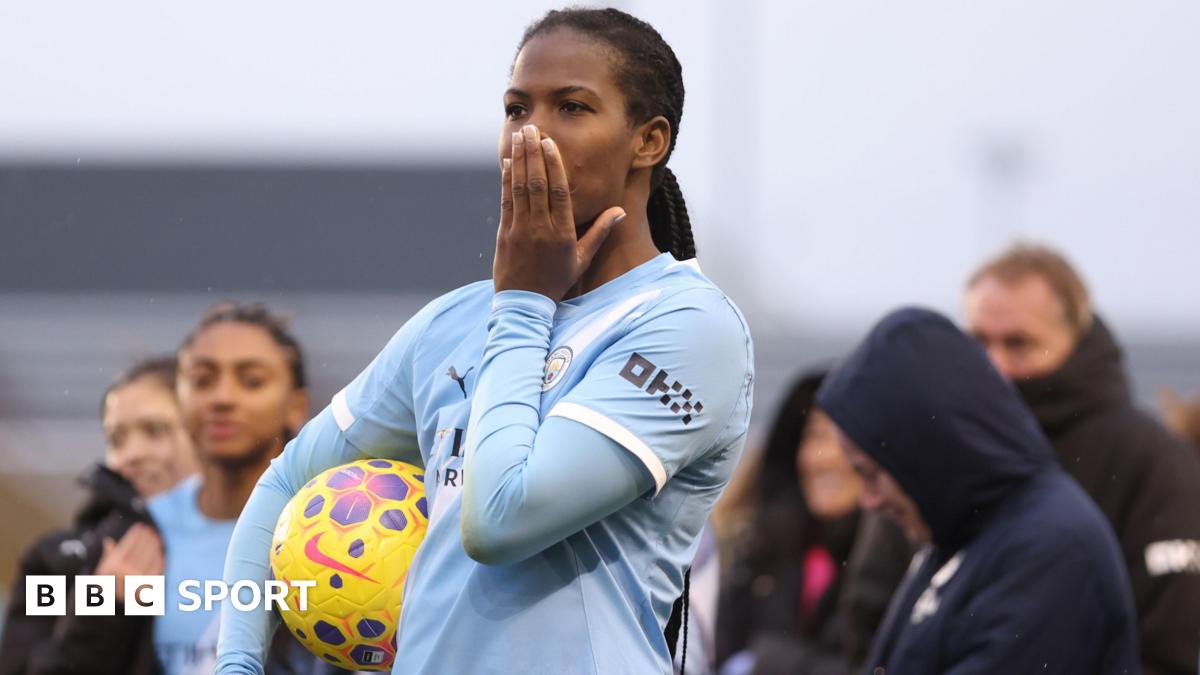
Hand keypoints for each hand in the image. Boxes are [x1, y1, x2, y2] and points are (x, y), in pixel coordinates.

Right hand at [94, 523, 164, 602]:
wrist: (113, 609)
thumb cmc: (107, 586)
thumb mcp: (102, 571)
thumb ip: (108, 556)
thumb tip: (108, 540)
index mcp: (113, 566)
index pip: (127, 546)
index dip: (134, 535)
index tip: (139, 526)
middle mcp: (125, 573)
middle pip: (139, 550)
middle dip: (145, 538)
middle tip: (150, 530)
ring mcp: (138, 579)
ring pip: (149, 558)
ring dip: (154, 546)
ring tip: (157, 538)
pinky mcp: (148, 587)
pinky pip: (156, 570)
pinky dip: (159, 560)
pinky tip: (161, 553)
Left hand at [494, 124, 625, 299]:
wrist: (524, 304)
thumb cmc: (557, 281)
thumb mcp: (582, 259)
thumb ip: (600, 232)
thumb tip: (619, 211)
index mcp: (563, 233)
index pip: (559, 191)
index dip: (554, 165)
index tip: (550, 143)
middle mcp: (541, 228)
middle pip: (537, 184)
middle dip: (534, 153)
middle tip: (532, 129)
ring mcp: (520, 230)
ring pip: (520, 188)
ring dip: (519, 160)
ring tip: (520, 137)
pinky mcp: (505, 234)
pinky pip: (506, 201)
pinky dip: (506, 180)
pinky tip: (507, 162)